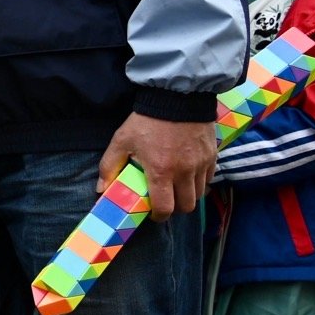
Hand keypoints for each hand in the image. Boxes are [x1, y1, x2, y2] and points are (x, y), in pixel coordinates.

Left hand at [96, 113, 218, 219]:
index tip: (153, 213)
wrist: (176, 98)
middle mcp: (185, 172)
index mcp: (161, 171)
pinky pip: (209, 178)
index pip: (165, 208)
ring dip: (187, 196)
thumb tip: (101, 189)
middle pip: (186, 206)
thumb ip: (109, 166)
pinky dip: (199, 182)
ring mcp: (201, 164)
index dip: (158, 216)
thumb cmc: (146, 121)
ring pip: (199, 194)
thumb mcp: (121, 141)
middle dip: (175, 208)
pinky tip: (188, 174)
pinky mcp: (212, 155)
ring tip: (176, 188)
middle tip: (165, 201)